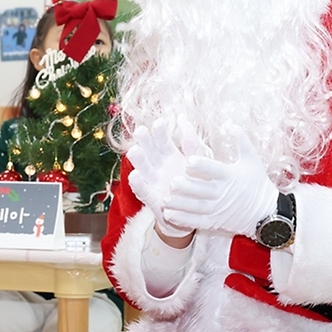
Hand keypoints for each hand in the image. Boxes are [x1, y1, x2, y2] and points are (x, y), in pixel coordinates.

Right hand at [127, 117, 206, 238]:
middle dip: (145, 142)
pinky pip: (144, 191)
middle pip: (150, 152)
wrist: (195, 213)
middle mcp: (159, 168)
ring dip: (139, 161)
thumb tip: (182, 118)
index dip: (160, 132)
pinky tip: (134, 175)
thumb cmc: (196, 185)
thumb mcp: (197, 162)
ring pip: (144, 169)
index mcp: (170, 157)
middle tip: (140, 131)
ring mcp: (154, 183)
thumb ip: (191, 143)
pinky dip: (138, 184)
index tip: (159, 122)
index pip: (163, 141)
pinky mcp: (153, 200)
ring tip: (134, 151)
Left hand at [164, 124, 278, 237]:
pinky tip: (169, 214)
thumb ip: (240, 140)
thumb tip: (229, 123)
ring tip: (165, 200)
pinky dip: (184, 219)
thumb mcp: (251, 159)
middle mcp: (222, 193)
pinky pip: (197, 222)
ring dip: (181, 205)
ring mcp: (217, 209)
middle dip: (187, 187)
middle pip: (202, 190)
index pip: (215, 170)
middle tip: (171, 182)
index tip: (189, 160)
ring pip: (197, 207)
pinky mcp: (214, 221)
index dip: (202, 166)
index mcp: (230, 176)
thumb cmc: (256, 182)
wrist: (265, 212)